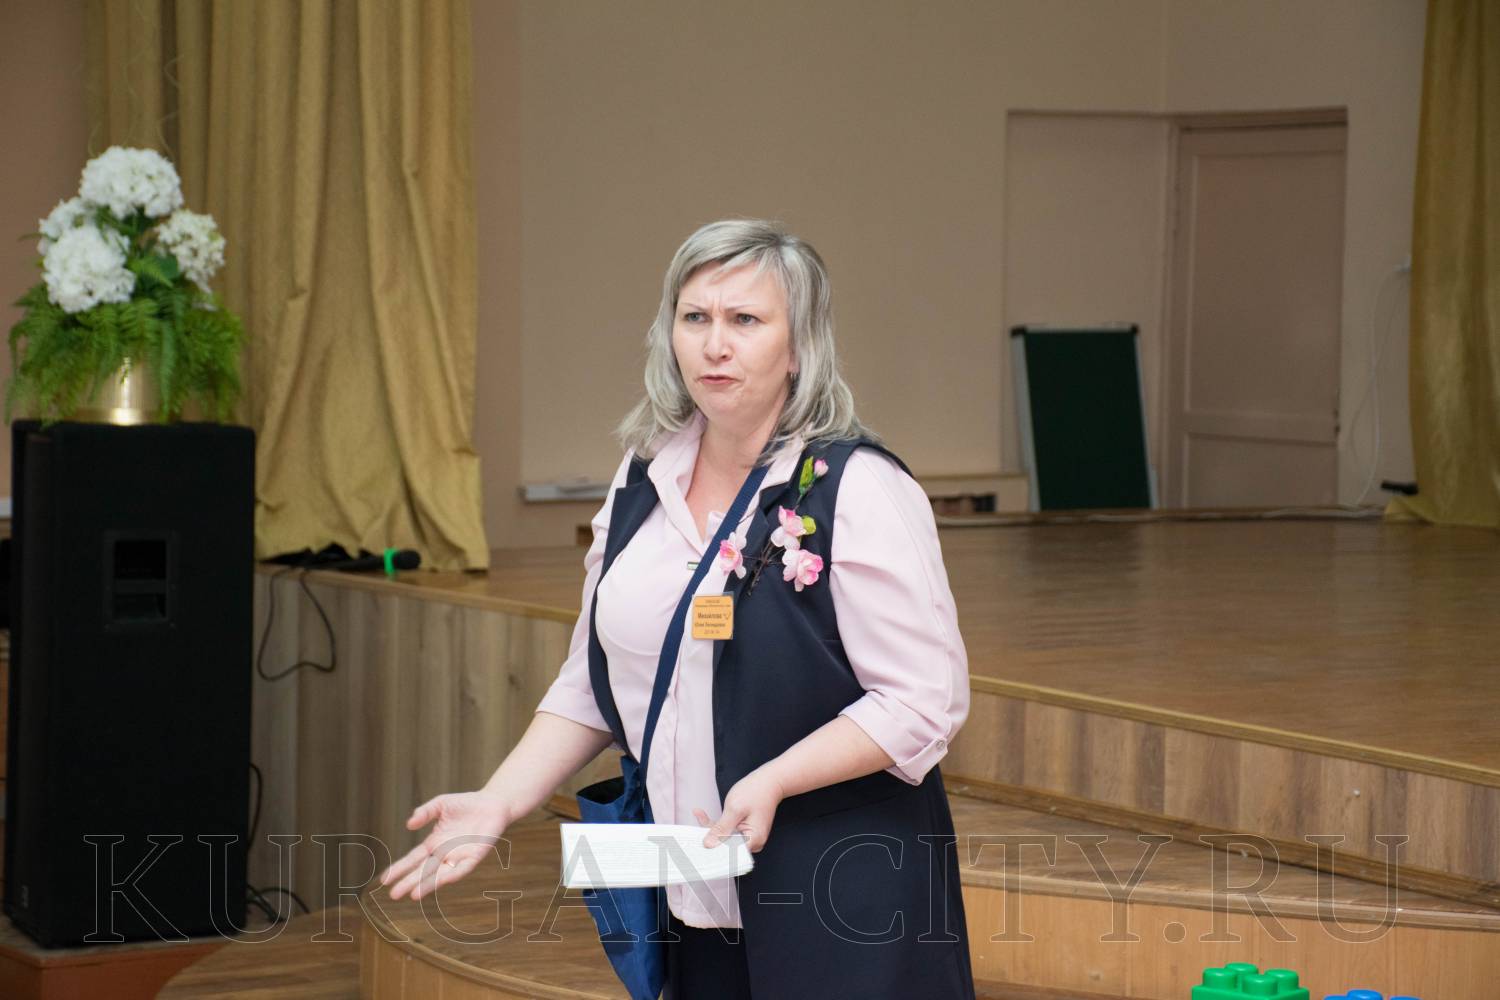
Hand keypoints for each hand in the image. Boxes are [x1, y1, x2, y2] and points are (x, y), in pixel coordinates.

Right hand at [378, 790, 509, 900]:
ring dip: (427, 884)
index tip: (384, 879)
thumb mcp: (441, 804)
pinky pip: (462, 868)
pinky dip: (451, 874)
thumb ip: (425, 812)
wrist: (494, 803)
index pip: (413, 859)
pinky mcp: (474, 856)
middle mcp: (445, 853)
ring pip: (439, 874)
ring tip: (413, 895)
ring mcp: (459, 856)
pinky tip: (440, 880)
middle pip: (423, 870)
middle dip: (409, 882)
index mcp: (435, 842)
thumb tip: (408, 825)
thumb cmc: (467, 804)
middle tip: (393, 895)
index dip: (399, 868)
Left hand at [692, 768, 785, 853]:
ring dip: (711, 828)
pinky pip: (728, 832)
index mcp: (753, 840)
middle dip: (709, 836)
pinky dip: (717, 824)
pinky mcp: (745, 831)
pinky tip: (703, 814)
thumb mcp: (734, 809)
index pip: (729, 855)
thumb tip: (709, 845)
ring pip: (725, 839)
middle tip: (694, 827)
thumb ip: (721, 829)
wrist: (770, 781)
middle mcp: (753, 842)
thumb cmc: (756, 791)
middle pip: (726, 847)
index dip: (713, 851)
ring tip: (699, 814)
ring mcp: (749, 837)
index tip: (698, 845)